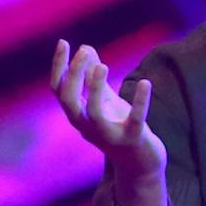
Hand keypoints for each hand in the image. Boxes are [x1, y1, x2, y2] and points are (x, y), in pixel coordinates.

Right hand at [50, 44, 165, 181]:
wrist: (139, 163)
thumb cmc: (119, 127)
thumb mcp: (105, 99)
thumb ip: (93, 76)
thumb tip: (85, 47)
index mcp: (78, 114)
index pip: (58, 90)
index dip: (58, 66)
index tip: (64, 42)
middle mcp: (87, 126)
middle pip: (69, 100)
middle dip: (73, 75)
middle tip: (83, 51)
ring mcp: (109, 134)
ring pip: (94, 112)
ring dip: (95, 88)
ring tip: (103, 66)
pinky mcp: (133, 138)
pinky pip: (136, 120)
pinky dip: (141, 102)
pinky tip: (147, 83)